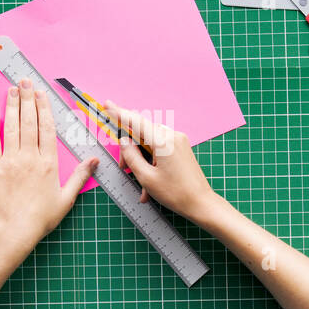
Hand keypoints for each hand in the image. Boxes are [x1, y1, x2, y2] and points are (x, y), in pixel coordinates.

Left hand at [0, 79, 96, 258]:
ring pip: (12, 127)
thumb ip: (80, 176)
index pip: (46, 128)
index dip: (43, 108)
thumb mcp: (67, 198)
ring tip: (11, 90)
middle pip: (29, 121)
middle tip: (24, 81)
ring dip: (11, 106)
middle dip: (27, 99)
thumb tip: (94, 160)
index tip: (40, 93)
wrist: (15, 228)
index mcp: (48, 162)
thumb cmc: (42, 217)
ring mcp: (11, 160)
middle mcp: (30, 157)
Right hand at [104, 100, 219, 224]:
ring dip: (142, 161)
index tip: (107, 105)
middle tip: (124, 168)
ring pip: (150, 144)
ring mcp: (179, 141)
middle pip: (142, 135)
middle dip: (131, 151)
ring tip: (142, 186)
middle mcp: (172, 136)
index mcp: (163, 141)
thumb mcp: (146, 177)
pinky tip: (151, 185)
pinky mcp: (182, 148)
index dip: (119, 113)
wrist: (201, 203)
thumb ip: (132, 156)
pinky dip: (152, 163)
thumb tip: (124, 141)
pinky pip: (160, 149)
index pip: (136, 121)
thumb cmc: (176, 193)